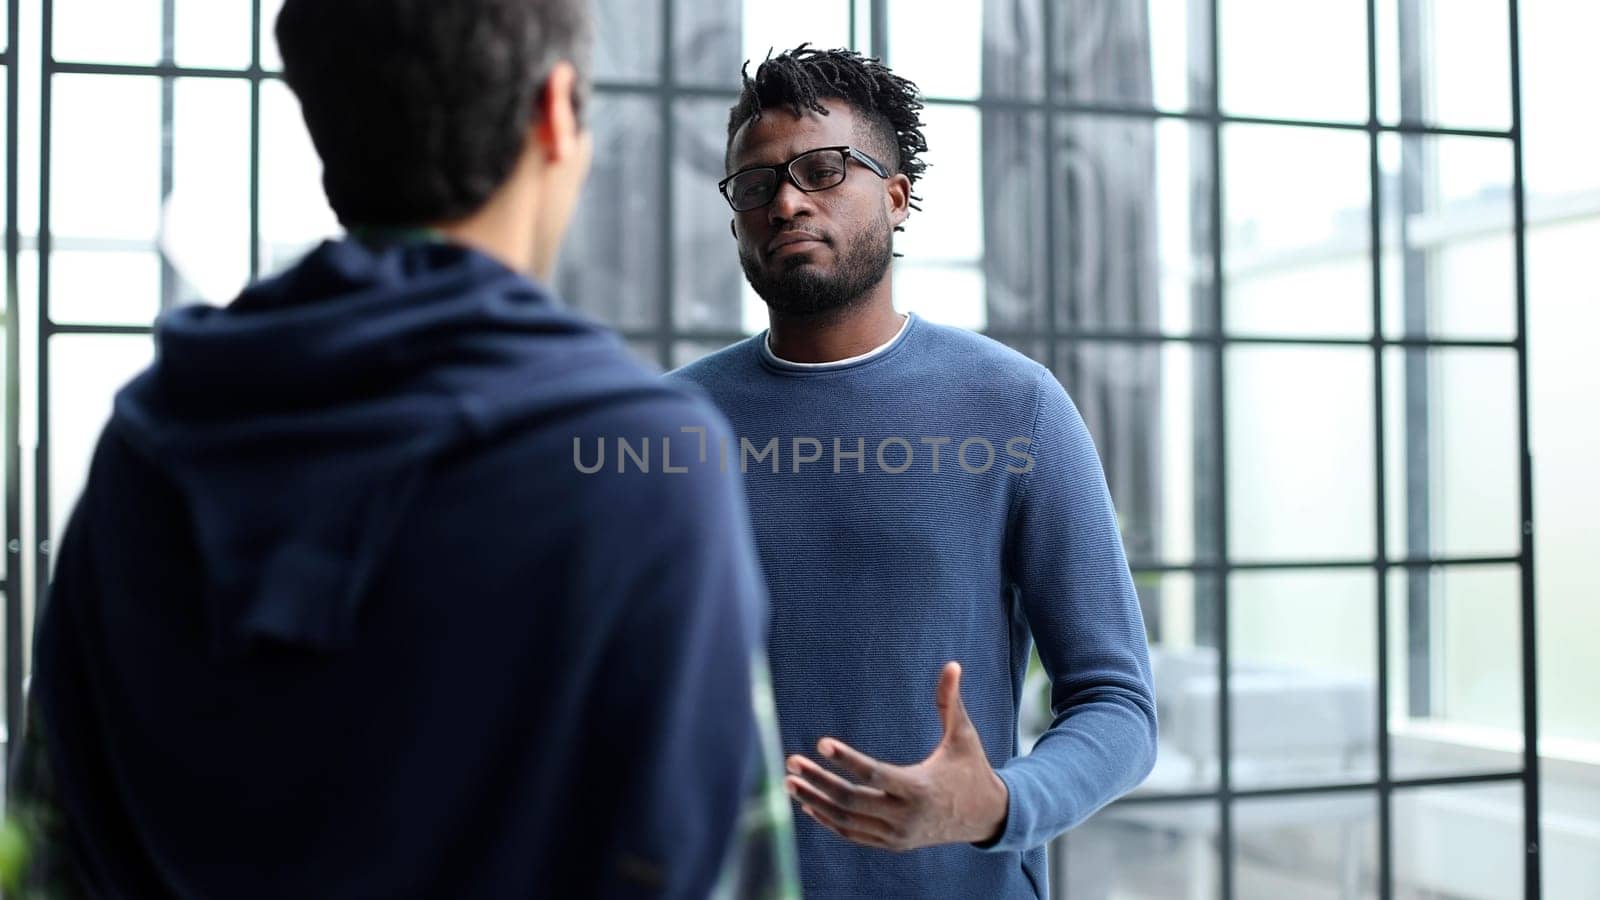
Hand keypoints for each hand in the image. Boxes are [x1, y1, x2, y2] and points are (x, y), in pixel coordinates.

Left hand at [783, 662, 1008, 850]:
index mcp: (920, 788)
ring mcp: (897, 835)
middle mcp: (905, 816)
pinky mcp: (892, 844)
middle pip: (851, 800)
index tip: (820, 742)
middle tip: (791, 761)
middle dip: (818, 781)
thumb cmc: (971, 769)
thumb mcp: (964, 736)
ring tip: (790, 782)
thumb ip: (951, 702)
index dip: (846, 759)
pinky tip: (808, 804)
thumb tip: (952, 664)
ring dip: (815, 801)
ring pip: (846, 821)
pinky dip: (828, 821)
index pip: (874, 774)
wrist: (986, 817)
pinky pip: (852, 834)